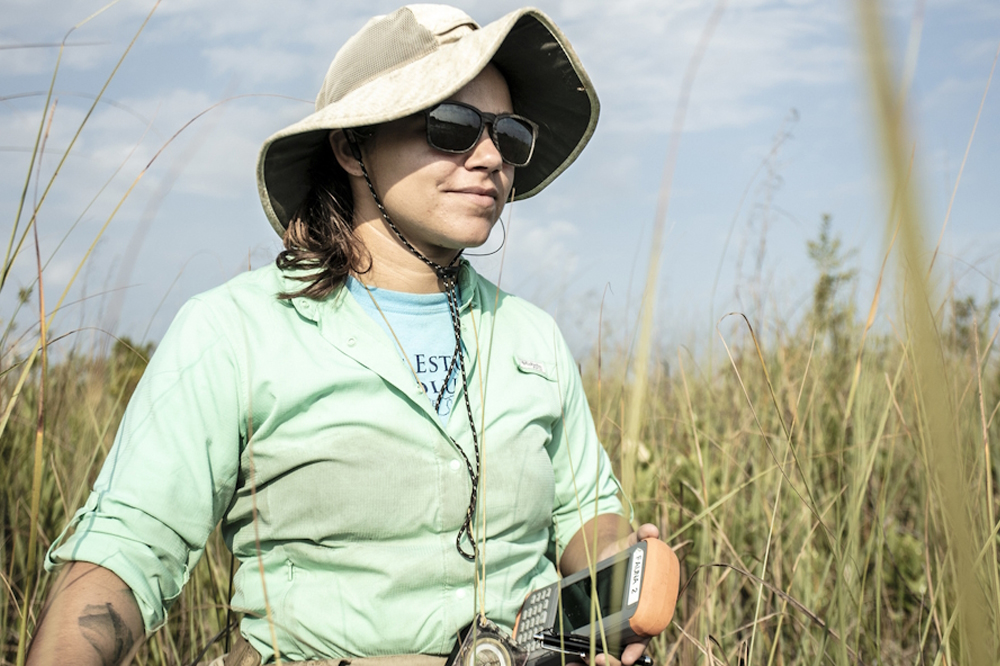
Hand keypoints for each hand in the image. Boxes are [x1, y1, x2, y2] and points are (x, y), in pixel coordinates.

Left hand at [587, 523, 659, 665]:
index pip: (645, 636)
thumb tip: (652, 531)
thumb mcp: (632, 543)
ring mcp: (615, 625)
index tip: (628, 658)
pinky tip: (574, 659)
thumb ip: (644, 536)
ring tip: (587, 660)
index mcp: (645, 609)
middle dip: (615, 660)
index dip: (637, 649)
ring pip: (611, 652)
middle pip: (626, 650)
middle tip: (599, 660)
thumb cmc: (625, 554)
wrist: (607, 558)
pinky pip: (595, 646)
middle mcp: (632, 622)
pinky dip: (585, 655)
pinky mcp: (599, 625)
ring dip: (600, 660)